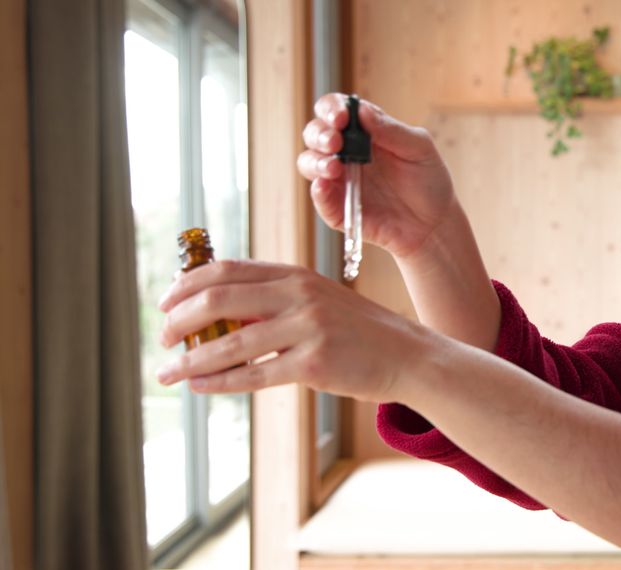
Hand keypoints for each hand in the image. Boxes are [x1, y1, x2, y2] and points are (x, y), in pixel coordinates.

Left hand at [155, 259, 435, 399]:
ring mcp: (307, 327)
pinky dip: (220, 382)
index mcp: (295, 274)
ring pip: (231, 342)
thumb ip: (273, 302)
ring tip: (168, 372)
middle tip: (164, 338)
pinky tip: (201, 386)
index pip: (227, 269)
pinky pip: (254, 374)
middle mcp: (299, 294)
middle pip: (219, 298)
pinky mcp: (314, 363)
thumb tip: (218, 313)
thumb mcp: (317, 301)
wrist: (405, 356)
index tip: (165, 302)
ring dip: (191, 359)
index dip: (187, 284)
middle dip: (180, 319)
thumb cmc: (357, 332)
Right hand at [298, 94, 456, 258]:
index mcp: (363, 132)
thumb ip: (391, 130)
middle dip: (319, 134)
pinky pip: (320, 199)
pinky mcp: (338, 209)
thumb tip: (362, 111)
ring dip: (315, 162)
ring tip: (333, 168)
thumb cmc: (428, 181)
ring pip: (309, 163)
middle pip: (315, 134)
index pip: (335, 110)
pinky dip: (318, 192)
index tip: (341, 117)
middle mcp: (346, 153)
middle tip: (335, 142)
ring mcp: (340, 180)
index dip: (332, 109)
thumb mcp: (419, 149)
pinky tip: (324, 186)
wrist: (434, 223)